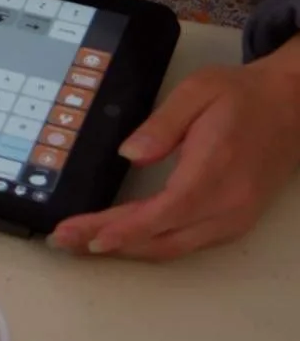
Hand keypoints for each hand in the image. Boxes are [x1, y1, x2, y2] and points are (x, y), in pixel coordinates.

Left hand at [50, 43, 299, 260]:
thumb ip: (162, 124)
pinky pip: (187, 242)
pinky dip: (150, 244)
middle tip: (63, 239)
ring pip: (173, 246)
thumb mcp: (198, 92)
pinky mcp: (234, 220)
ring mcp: (234, 217)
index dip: (127, 228)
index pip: (166, 210)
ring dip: (127, 248)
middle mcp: (228, 204)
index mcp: (216, 170)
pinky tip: (122, 239)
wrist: (289, 105)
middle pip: (162, 237)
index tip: (90, 236)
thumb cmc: (240, 94)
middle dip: (109, 241)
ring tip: (81, 243)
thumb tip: (129, 153)